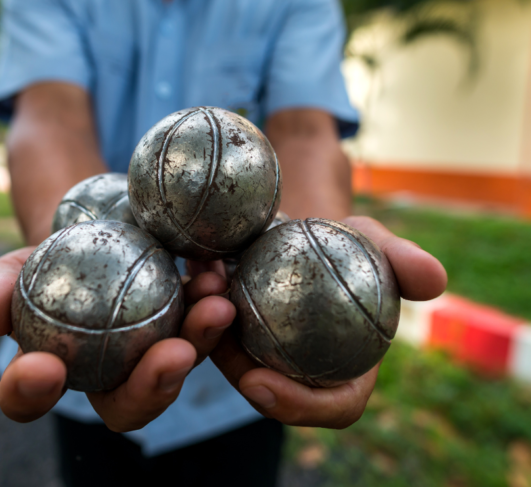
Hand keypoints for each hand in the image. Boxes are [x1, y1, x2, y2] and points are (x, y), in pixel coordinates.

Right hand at [0, 248, 234, 430]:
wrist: (90, 232)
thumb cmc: (44, 258)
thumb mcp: (13, 267)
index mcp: (53, 373)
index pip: (32, 399)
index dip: (33, 393)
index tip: (45, 366)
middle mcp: (107, 379)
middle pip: (127, 405)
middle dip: (151, 389)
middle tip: (171, 355)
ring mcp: (150, 356)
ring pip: (178, 365)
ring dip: (200, 339)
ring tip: (214, 304)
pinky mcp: (185, 327)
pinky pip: (203, 323)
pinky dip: (211, 299)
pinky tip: (216, 272)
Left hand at [208, 216, 447, 428]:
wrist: (304, 225)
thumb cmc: (346, 241)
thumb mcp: (375, 242)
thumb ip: (403, 261)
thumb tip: (434, 280)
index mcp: (345, 370)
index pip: (330, 407)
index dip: (298, 407)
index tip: (260, 383)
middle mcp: (298, 371)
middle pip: (264, 388)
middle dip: (234, 365)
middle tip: (218, 328)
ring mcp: (259, 354)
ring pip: (227, 355)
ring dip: (207, 326)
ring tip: (206, 281)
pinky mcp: (228, 331)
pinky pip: (208, 324)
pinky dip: (200, 298)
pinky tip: (199, 266)